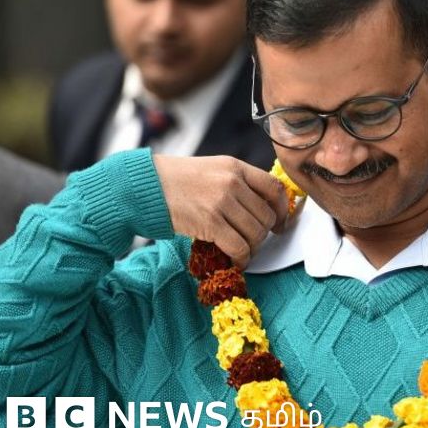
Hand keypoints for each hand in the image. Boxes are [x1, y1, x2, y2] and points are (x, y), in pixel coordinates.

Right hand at [155, 155, 287, 267]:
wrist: (145, 187)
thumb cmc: (177, 180)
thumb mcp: (213, 169)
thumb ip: (238, 182)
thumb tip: (261, 206)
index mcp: (236, 167)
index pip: (274, 188)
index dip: (282, 209)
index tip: (280, 222)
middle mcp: (232, 182)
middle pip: (266, 215)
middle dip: (264, 233)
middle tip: (254, 241)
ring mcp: (222, 202)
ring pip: (256, 233)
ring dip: (253, 248)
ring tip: (243, 251)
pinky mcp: (210, 223)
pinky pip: (239, 247)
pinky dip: (241, 258)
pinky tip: (235, 260)